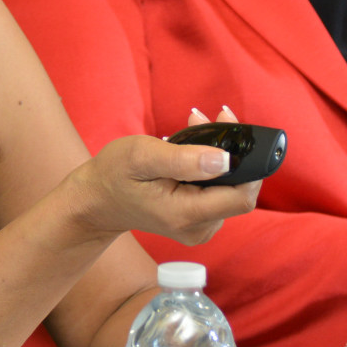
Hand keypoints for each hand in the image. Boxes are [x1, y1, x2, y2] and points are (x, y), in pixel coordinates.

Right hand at [70, 106, 258, 245]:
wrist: (97, 201)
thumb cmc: (114, 175)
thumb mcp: (142, 157)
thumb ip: (184, 159)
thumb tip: (226, 160)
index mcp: (187, 214)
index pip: (243, 197)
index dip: (249, 165)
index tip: (235, 132)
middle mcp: (199, 228)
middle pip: (239, 191)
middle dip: (232, 153)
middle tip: (210, 118)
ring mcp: (200, 228)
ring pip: (230, 190)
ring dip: (220, 157)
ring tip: (194, 128)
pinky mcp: (199, 222)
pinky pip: (219, 193)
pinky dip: (211, 168)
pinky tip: (192, 150)